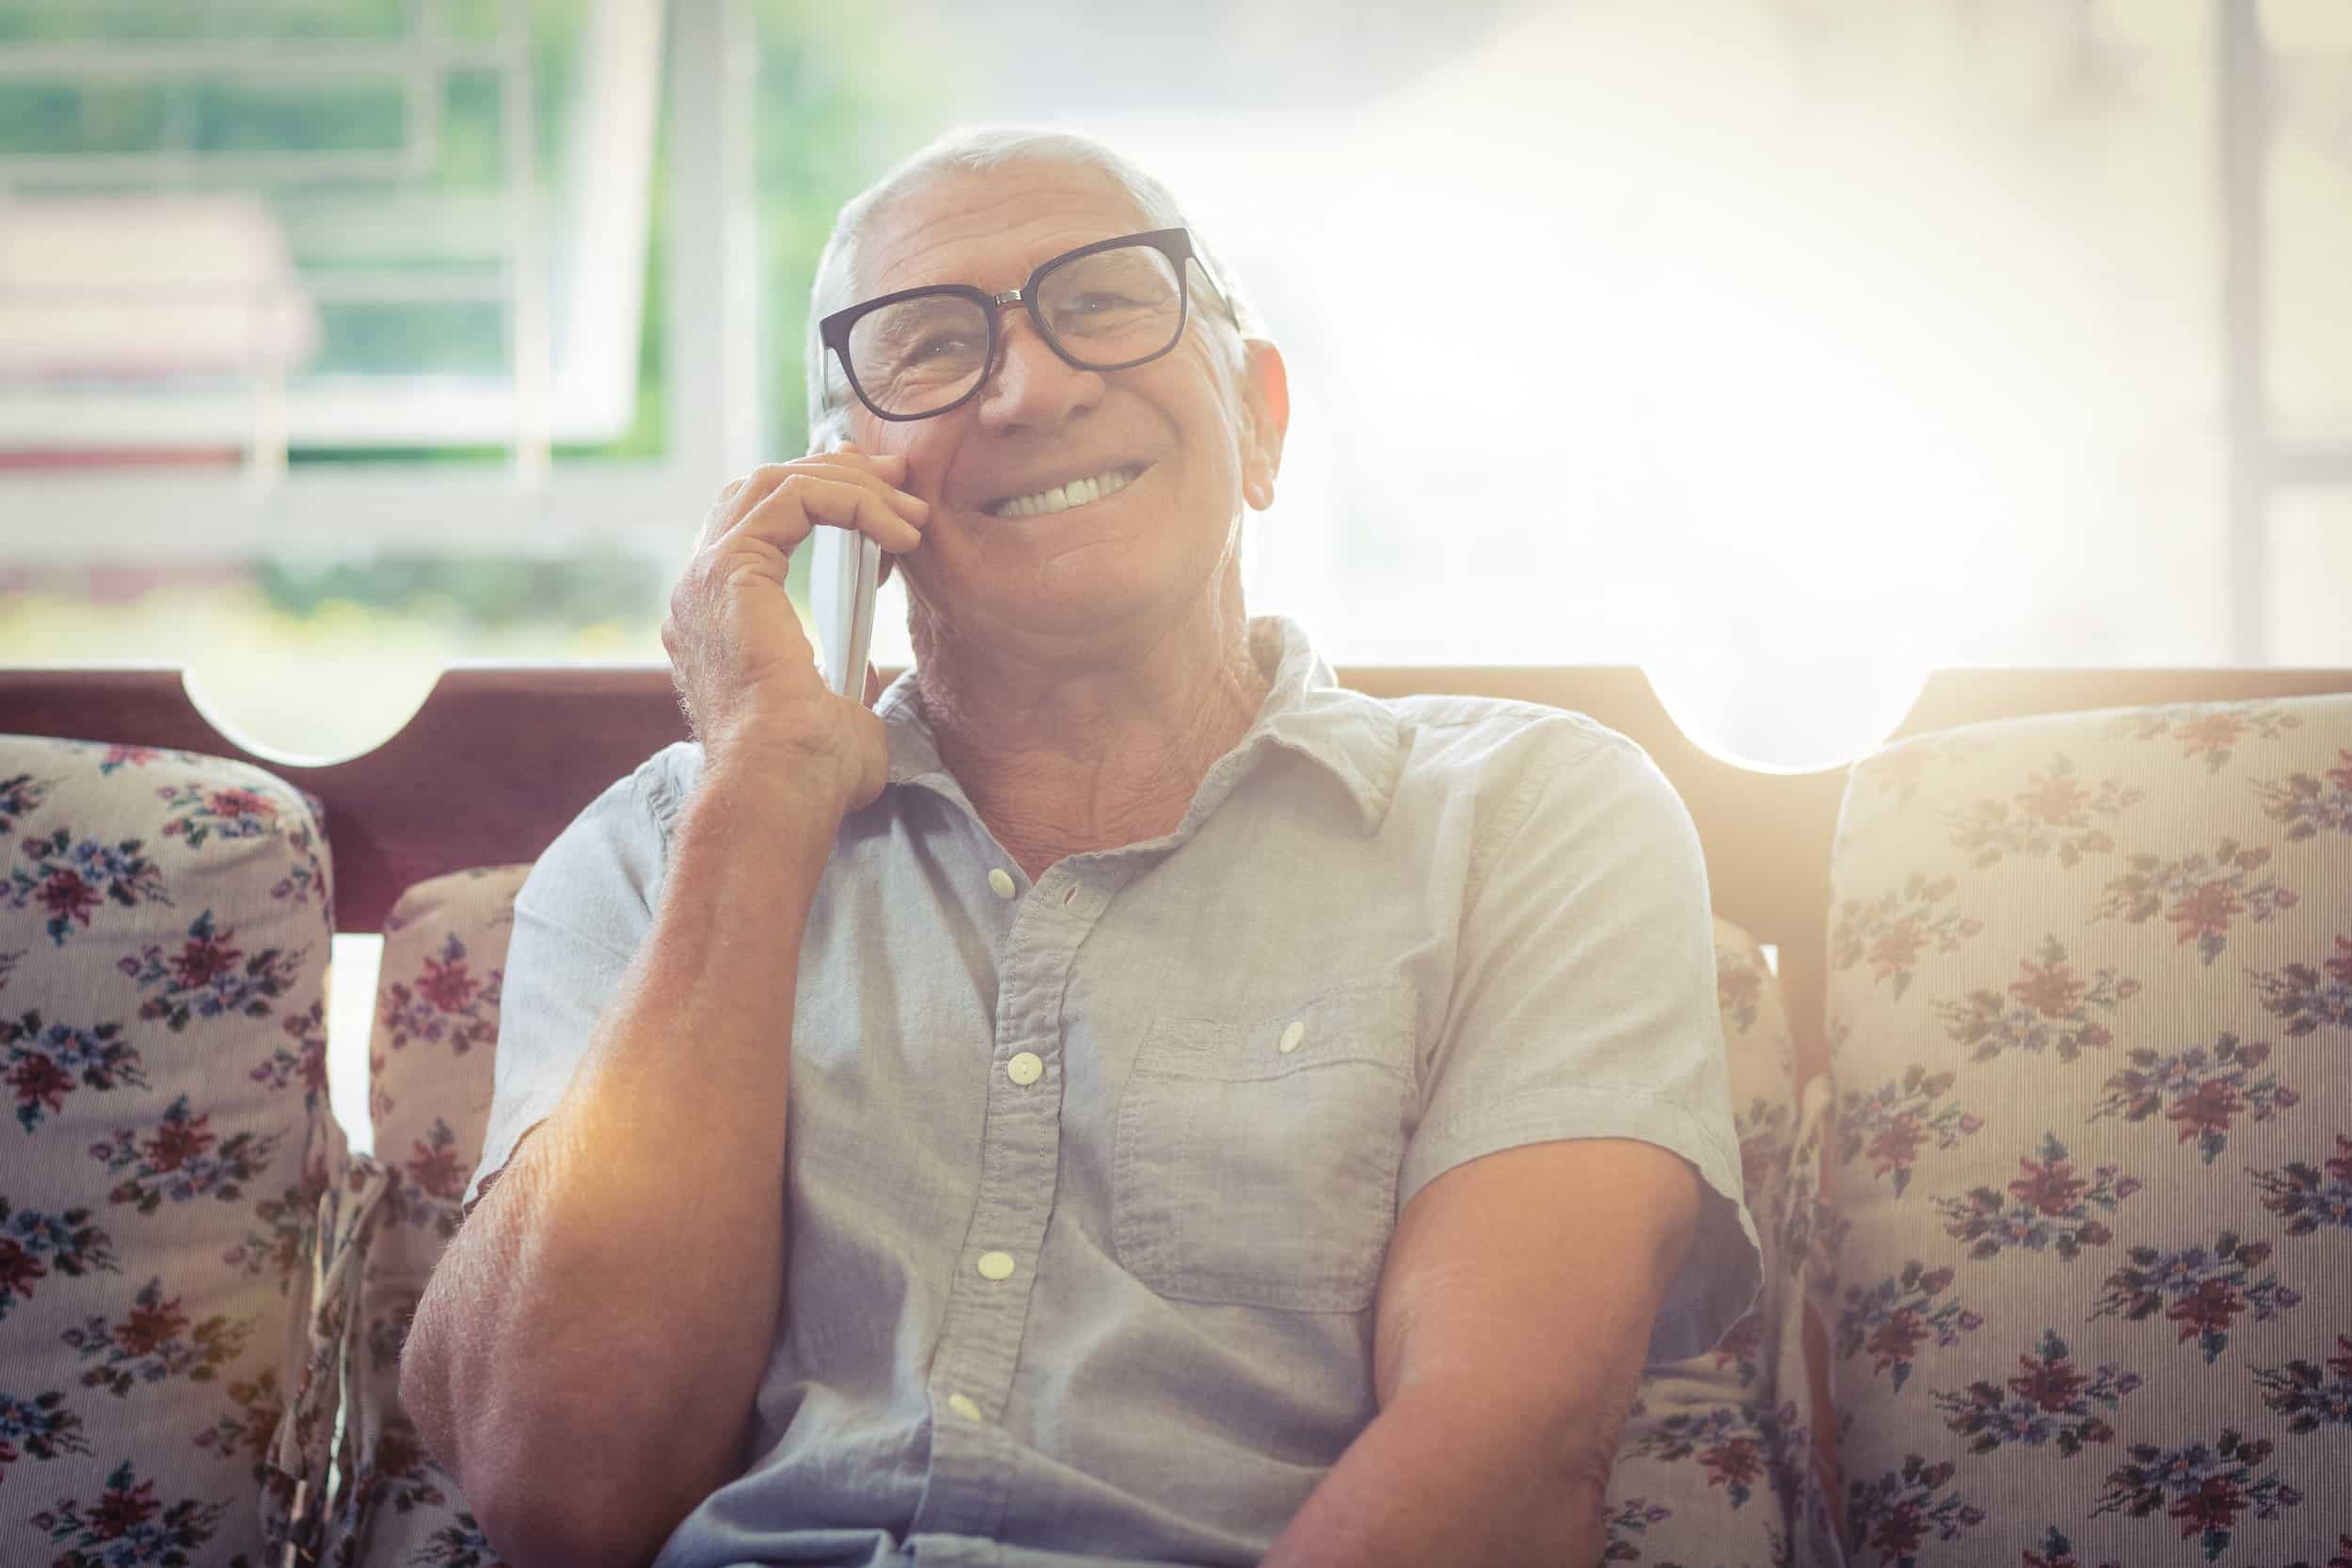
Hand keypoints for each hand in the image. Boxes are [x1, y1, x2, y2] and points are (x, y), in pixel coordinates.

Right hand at [662, 442, 926, 814]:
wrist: (781, 788)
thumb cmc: (810, 775)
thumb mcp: (837, 716)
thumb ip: (841, 684)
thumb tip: (860, 674)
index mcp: (716, 619)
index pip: (758, 524)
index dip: (822, 497)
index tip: (884, 505)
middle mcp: (700, 590)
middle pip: (763, 490)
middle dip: (840, 476)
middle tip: (901, 485)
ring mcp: (706, 576)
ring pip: (778, 483)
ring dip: (853, 485)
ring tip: (911, 510)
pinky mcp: (729, 569)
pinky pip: (794, 498)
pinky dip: (851, 501)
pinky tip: (897, 530)